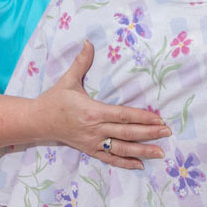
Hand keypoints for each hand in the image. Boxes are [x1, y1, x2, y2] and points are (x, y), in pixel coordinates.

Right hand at [37, 40, 170, 168]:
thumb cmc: (55, 99)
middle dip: (149, 133)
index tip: (158, 118)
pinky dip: (125, 163)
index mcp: (93, 111)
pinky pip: (110, 159)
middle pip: (127, 133)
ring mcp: (93, 142)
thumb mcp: (68, 79)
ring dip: (142, 151)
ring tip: (160, 152)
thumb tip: (88, 42)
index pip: (123, 116)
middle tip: (167, 132)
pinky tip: (140, 165)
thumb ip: (81, 61)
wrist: (38, 121)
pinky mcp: (89, 150)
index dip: (142, 117)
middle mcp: (95, 129)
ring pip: (122, 149)